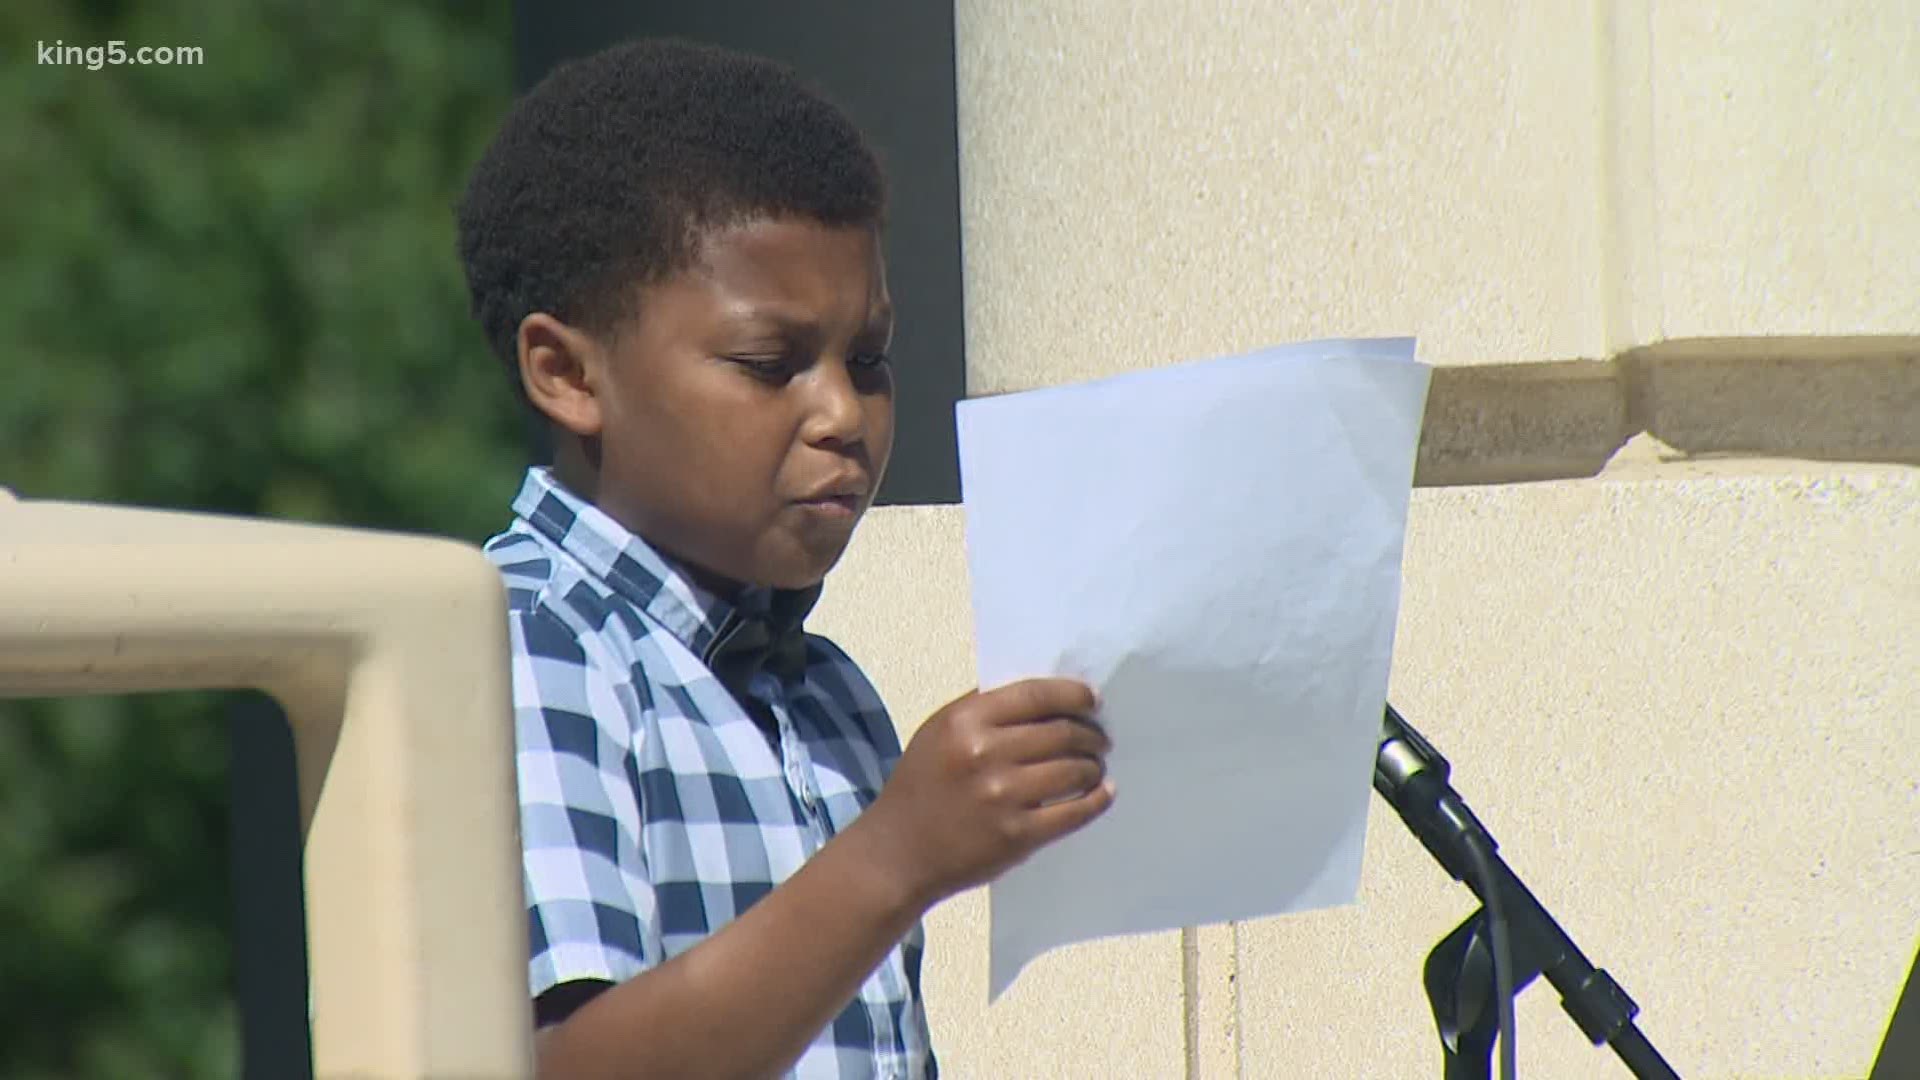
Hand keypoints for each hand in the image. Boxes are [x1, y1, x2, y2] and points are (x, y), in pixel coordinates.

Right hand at [855, 678, 1114, 908]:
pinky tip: (1103, 792)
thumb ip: (984, 707)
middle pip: (1062, 733)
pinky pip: (1074, 812)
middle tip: (1100, 739)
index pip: (1037, 695)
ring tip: (1095, 767)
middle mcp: (985, 754)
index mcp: (965, 721)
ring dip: (1094, 766)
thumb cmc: (921, 785)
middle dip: (1091, 734)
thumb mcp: (939, 731)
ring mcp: (1002, 796)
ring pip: (1074, 771)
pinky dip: (1096, 800)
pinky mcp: (1017, 835)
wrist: (898, 852)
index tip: (1093, 701)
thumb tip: (1045, 693)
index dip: (1074, 695)